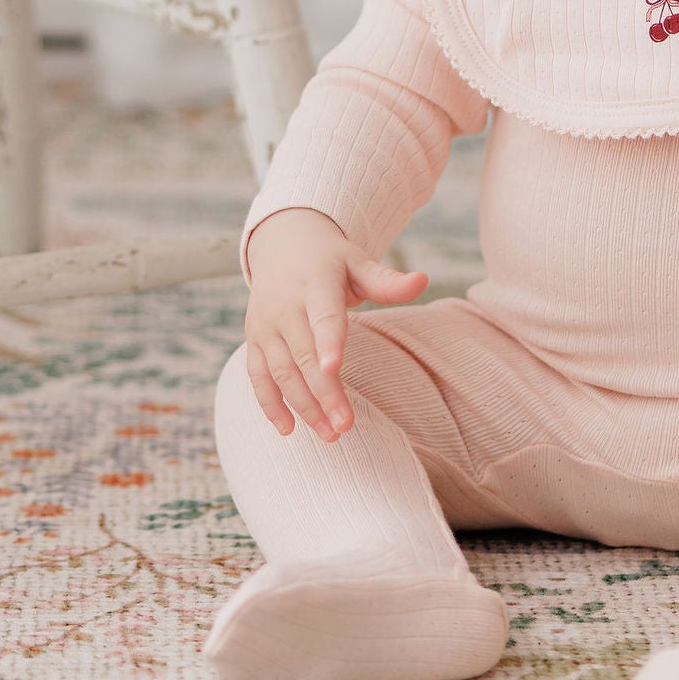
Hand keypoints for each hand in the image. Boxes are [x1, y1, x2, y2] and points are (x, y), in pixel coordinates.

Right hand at [243, 207, 428, 438]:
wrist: (282, 244)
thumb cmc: (331, 260)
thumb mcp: (358, 262)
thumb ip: (387, 280)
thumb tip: (423, 280)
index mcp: (315, 284)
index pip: (323, 317)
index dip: (328, 342)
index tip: (334, 369)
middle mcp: (285, 306)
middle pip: (303, 355)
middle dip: (323, 393)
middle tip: (345, 426)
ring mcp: (266, 325)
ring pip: (281, 371)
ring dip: (302, 405)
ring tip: (329, 435)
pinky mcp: (255, 340)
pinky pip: (257, 376)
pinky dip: (269, 403)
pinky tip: (288, 430)